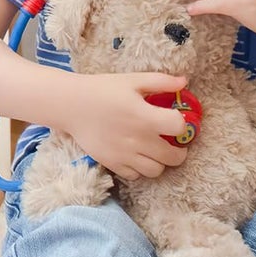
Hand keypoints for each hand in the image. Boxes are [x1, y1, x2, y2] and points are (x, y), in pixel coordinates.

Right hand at [50, 72, 190, 179]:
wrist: (71, 104)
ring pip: (156, 170)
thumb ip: (160, 81)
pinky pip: (135, 175)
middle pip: (174, 157)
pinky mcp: (112, 163)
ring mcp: (125, 155)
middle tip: (171, 142)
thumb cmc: (102, 89)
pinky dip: (139, 168)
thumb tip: (184, 82)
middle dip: (178, 150)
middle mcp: (139, 140)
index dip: (182, 124)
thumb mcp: (132, 80)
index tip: (175, 121)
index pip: (179, 128)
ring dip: (160, 162)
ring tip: (154, 151)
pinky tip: (136, 156)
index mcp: (146, 117)